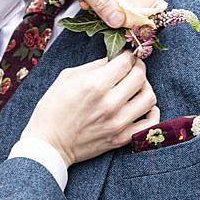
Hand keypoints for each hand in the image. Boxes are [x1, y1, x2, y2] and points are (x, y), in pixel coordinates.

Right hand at [22, 51, 160, 165]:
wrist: (49, 143)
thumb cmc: (53, 108)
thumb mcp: (67, 77)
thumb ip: (94, 66)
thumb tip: (113, 59)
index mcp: (94, 84)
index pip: (126, 62)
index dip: (127, 55)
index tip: (125, 56)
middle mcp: (109, 102)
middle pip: (140, 76)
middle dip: (137, 67)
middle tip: (131, 69)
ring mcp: (118, 122)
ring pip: (149, 97)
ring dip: (145, 88)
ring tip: (135, 88)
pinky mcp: (121, 138)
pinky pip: (150, 123)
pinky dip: (151, 113)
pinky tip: (142, 108)